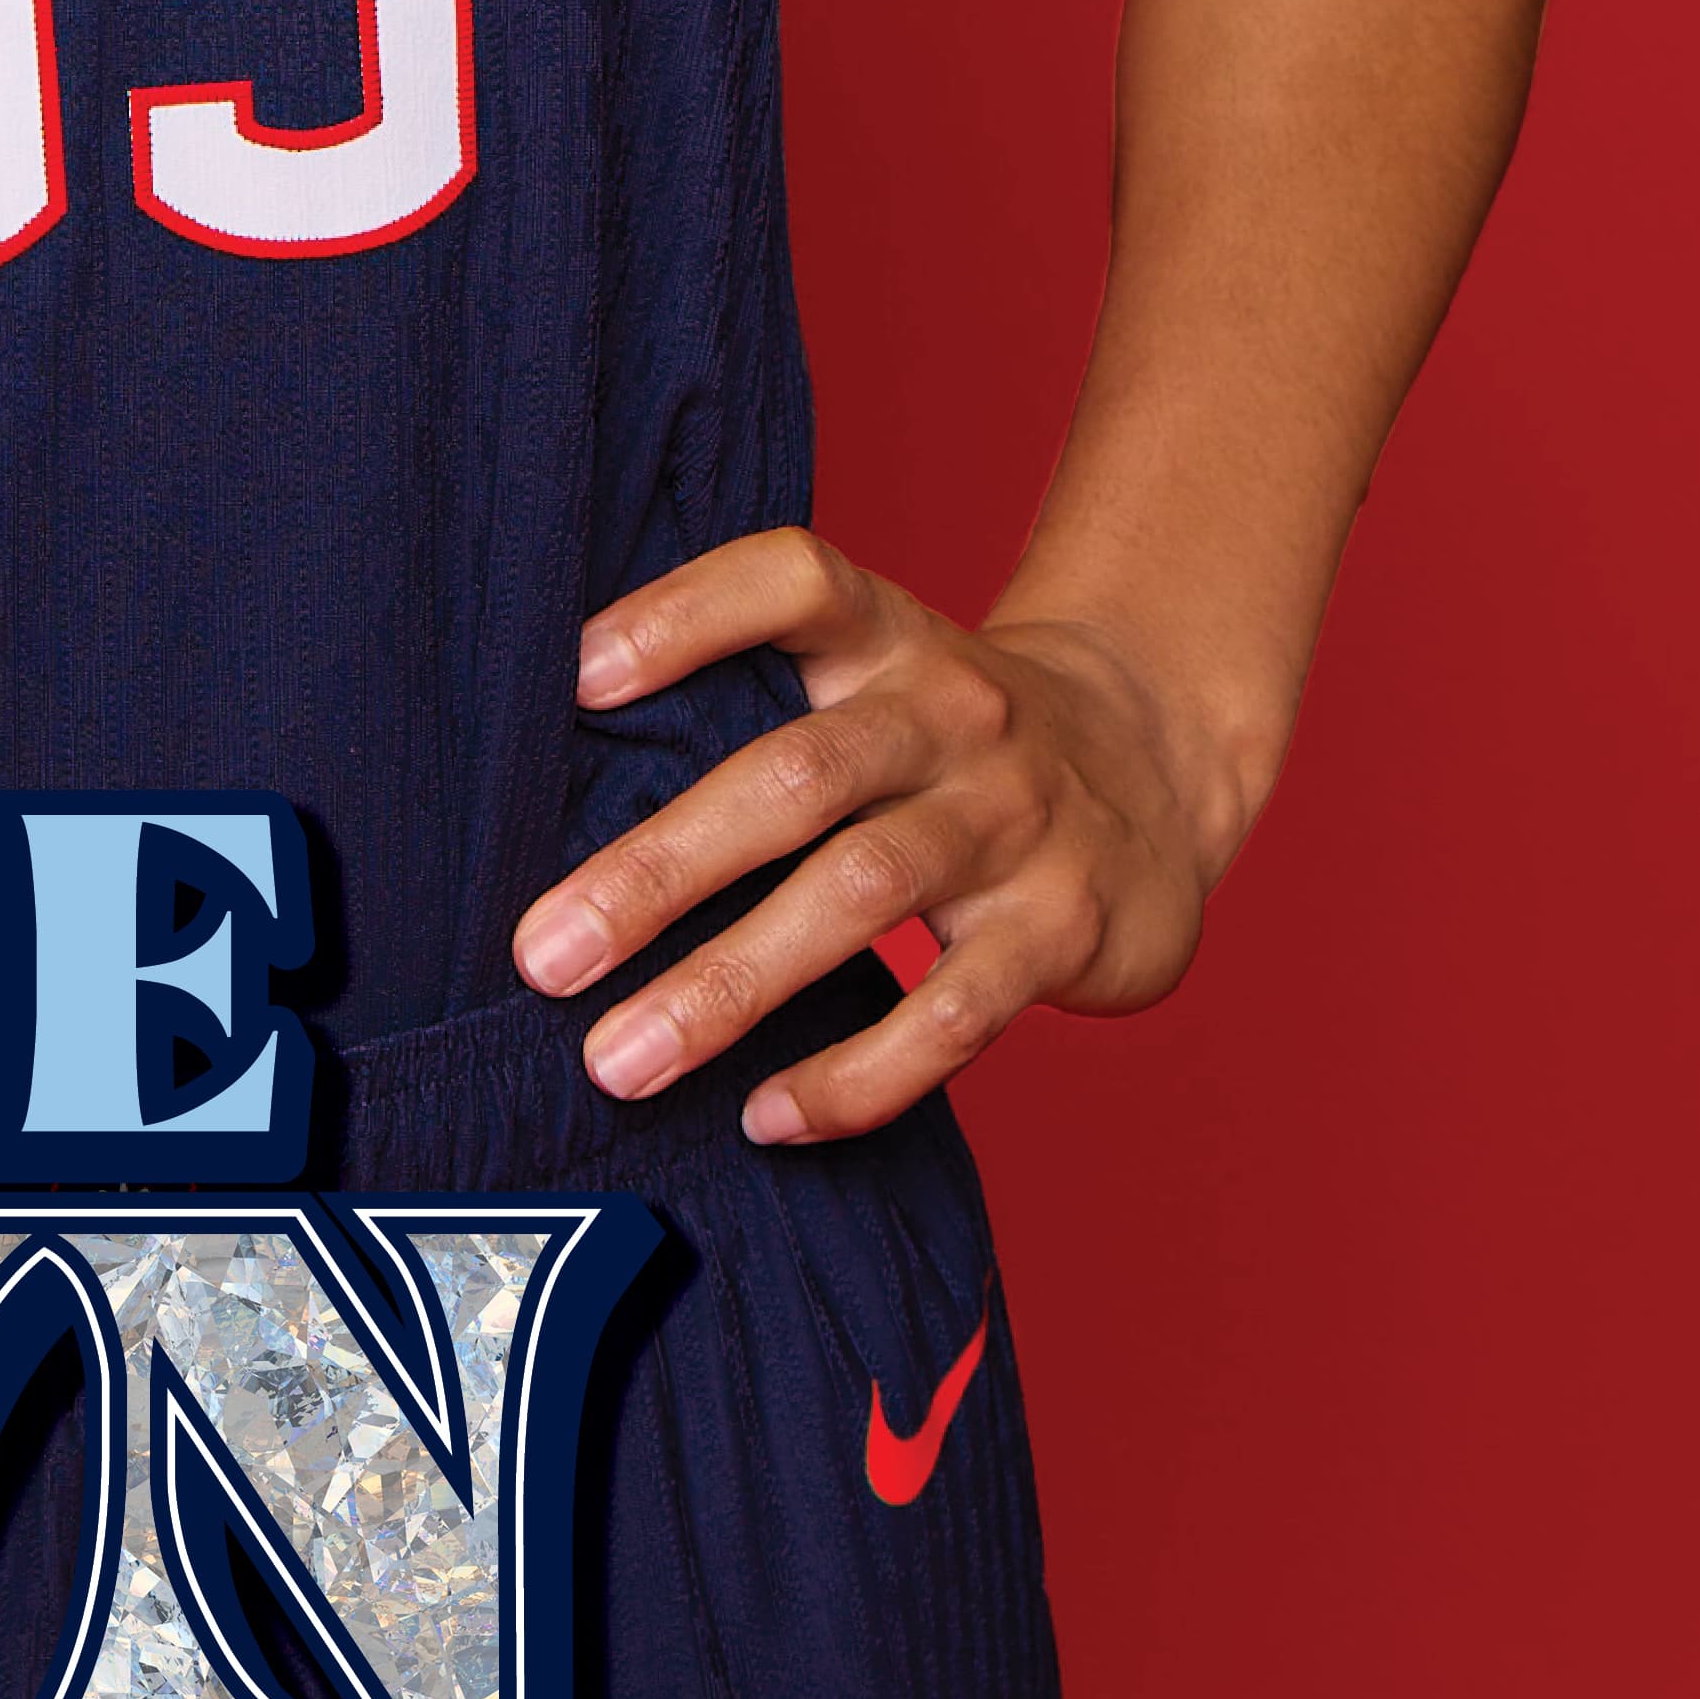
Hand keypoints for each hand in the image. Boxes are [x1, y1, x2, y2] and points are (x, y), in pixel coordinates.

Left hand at [509, 528, 1238, 1144]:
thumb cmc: (944, 735)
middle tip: (543, 954)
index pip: (793, 581)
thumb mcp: (871, 676)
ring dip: (730, 986)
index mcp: (887, 636)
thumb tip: (545, 794)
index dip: (686, 614)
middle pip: (796, 775)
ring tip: (617, 1058)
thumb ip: (747, 707)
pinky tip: (763, 1117)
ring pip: (861, 894)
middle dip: (660, 870)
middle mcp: (953, 712)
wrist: (1156, 761)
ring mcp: (1017, 819)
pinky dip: (857, 1073)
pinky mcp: (1066, 927)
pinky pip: (954, 1011)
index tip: (574, 675)